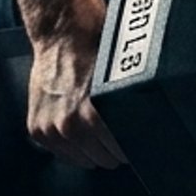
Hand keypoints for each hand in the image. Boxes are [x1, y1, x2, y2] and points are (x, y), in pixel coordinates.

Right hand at [28, 29, 127, 170]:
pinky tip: (81, 127)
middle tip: (118, 131)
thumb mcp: (127, 76)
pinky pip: (63, 154)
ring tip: (99, 127)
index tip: (138, 142)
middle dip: (114, 148)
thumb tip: (158, 126)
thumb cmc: (96, 49)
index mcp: (95, 114)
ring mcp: (51, 129)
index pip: (125, 154)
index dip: (134, 147)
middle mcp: (71, 125)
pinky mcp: (37, 129)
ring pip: (84, 161)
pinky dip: (73, 145)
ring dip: (93, 149)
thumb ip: (136, 107)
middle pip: (106, 160)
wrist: (62, 34)